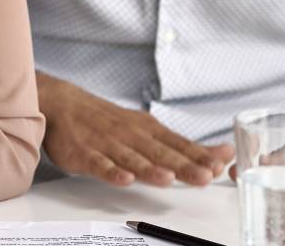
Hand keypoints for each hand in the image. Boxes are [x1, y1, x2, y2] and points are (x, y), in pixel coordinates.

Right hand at [37, 71, 228, 186]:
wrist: (64, 105)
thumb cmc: (110, 122)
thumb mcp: (147, 129)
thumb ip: (179, 147)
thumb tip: (217, 156)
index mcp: (148, 130)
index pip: (179, 144)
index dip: (200, 155)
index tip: (221, 163)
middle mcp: (131, 136)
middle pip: (161, 153)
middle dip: (184, 165)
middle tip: (204, 175)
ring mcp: (108, 145)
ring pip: (132, 159)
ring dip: (150, 169)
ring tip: (168, 178)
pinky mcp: (85, 154)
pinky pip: (99, 164)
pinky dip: (111, 172)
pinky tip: (123, 179)